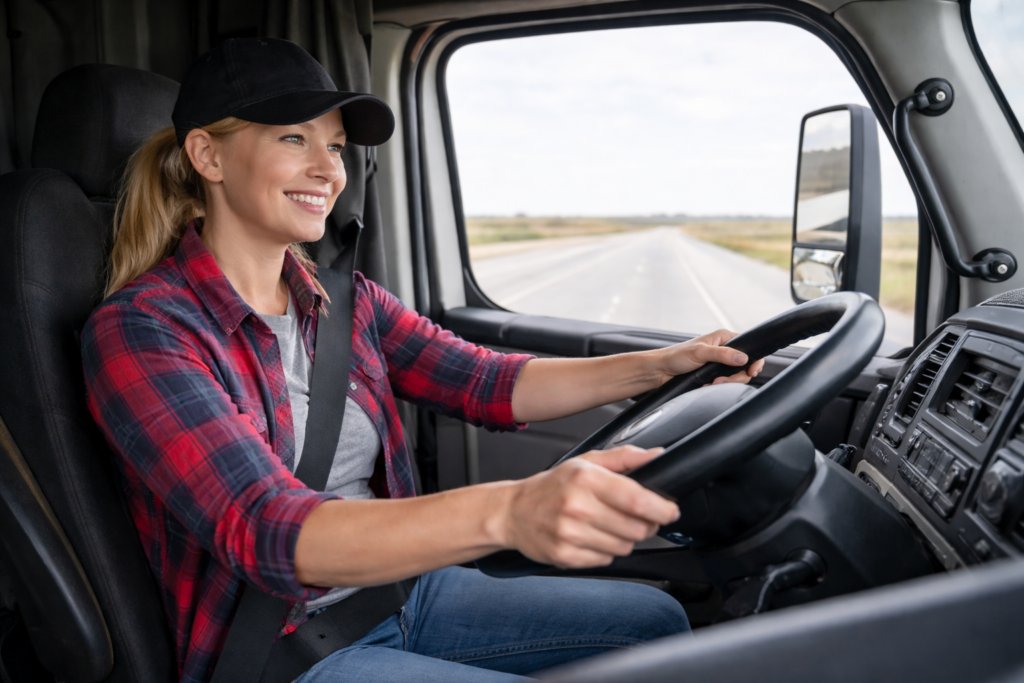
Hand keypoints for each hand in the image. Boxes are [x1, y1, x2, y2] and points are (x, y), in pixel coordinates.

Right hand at [499, 445, 679, 568]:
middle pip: (636, 528)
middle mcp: (577, 507)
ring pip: (624, 546)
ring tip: (607, 525)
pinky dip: (605, 551)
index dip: (661, 507)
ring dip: (624, 538)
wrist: (512, 511)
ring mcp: (570, 534)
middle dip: (644, 523)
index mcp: (585, 479)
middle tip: (634, 516)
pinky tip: (591, 537)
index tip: (670, 509)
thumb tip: (658, 456)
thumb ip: (625, 458)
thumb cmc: (552, 486)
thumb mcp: (586, 462)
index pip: (636, 498)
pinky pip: (606, 560)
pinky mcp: (565, 556)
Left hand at [654, 328, 764, 385]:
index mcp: (724, 338)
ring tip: (711, 384)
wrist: (661, 371)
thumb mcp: (700, 353)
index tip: (751, 372)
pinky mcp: (714, 374)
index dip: (754, 360)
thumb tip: (743, 358)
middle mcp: (724, 349)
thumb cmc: (676, 357)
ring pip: (736, 376)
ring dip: (726, 383)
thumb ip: (722, 354)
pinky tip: (707, 385)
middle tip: (719, 381)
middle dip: (735, 377)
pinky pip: (725, 383)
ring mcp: (720, 363)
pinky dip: (719, 387)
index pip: (749, 347)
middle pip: (745, 366)